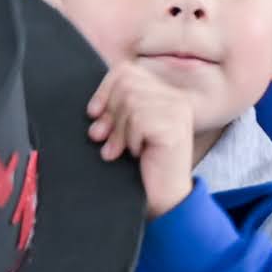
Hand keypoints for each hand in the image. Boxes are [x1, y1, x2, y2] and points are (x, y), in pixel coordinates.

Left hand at [83, 58, 201, 218]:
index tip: (93, 113)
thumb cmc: (144, 167)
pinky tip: (136, 153)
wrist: (165, 200)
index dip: (104, 89)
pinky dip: (130, 139)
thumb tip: (94, 107)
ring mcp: (178, 112)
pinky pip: (139, 120)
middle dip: (109, 113)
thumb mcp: (128, 132)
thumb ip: (118, 110)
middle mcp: (176, 99)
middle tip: (102, 136)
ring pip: (131, 101)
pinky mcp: (175, 127)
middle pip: (126, 85)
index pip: (127, 71)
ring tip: (118, 150)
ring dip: (118, 130)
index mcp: (165, 95)